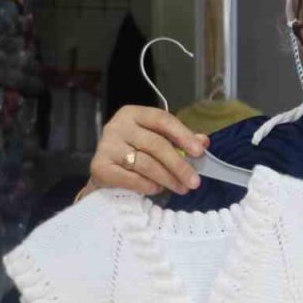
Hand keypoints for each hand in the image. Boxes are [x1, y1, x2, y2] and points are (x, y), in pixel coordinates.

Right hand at [88, 105, 208, 195]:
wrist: (107, 171)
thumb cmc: (136, 152)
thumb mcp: (158, 140)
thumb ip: (180, 139)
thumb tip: (203, 141)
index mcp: (134, 114)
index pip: (162, 119)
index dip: (183, 135)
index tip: (199, 152)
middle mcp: (118, 126)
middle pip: (156, 144)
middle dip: (179, 165)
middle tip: (194, 182)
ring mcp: (106, 146)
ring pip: (145, 163)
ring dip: (168, 179)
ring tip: (180, 188)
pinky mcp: (99, 166)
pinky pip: (131, 178)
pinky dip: (148, 185)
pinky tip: (157, 189)